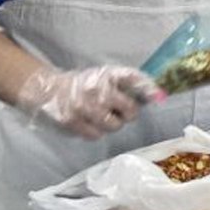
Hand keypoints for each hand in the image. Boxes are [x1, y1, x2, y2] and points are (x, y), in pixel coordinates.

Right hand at [15, 65, 162, 138]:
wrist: (49, 90)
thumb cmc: (86, 84)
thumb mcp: (107, 76)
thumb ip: (133, 83)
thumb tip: (160, 96)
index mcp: (107, 74)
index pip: (133, 78)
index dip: (148, 88)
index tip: (159, 97)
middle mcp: (95, 88)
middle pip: (129, 111)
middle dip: (128, 113)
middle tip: (121, 111)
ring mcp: (83, 106)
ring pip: (114, 126)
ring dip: (112, 124)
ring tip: (103, 116)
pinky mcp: (71, 121)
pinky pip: (96, 135)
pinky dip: (96, 131)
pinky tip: (90, 122)